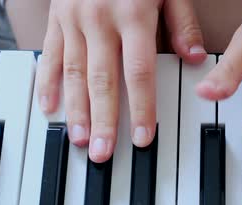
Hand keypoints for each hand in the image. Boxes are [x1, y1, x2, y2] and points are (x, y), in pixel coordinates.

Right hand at [37, 0, 205, 161]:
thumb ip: (182, 22)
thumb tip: (195, 60)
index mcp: (133, 14)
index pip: (139, 72)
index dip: (142, 108)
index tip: (143, 138)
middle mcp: (100, 20)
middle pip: (102, 80)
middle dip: (104, 120)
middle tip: (104, 153)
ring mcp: (73, 20)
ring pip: (73, 74)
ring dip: (76, 111)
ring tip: (79, 140)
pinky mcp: (56, 18)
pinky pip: (49, 55)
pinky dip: (46, 83)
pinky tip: (48, 108)